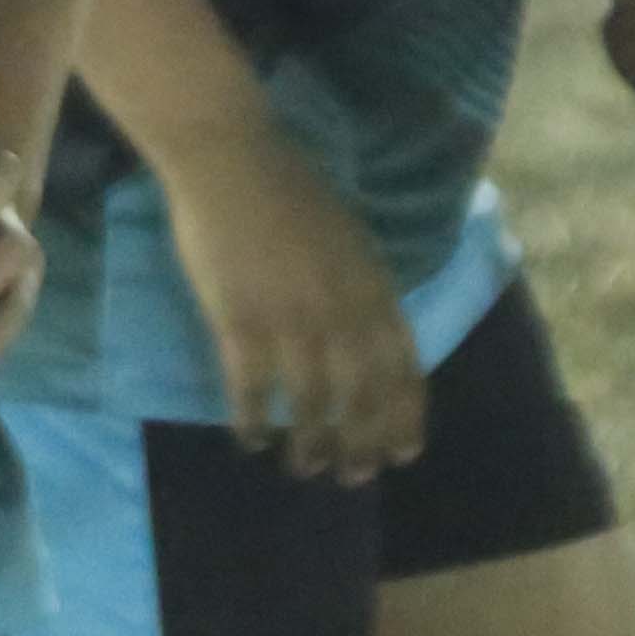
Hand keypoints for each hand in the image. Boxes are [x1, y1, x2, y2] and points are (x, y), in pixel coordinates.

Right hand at [160, 133, 426, 484]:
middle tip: (351, 477)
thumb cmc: (290, 188)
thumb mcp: (350, 238)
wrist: (231, 158)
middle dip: (360, 445)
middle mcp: (341, 313)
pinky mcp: (240, 323)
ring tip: (303, 467)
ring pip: (310, 405)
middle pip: (361, 398)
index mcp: (373, 289)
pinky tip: (250, 439)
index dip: (403, 418)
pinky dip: (253, 422)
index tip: (402, 454)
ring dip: (309, 445)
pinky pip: (251, 390)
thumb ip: (364, 290)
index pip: (402, 371)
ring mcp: (290, 320)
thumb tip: (373, 340)